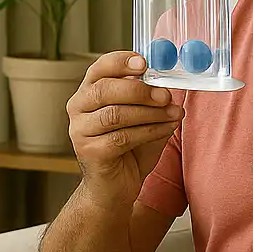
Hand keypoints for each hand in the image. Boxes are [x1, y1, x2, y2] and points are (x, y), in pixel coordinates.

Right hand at [68, 52, 183, 205]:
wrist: (114, 189)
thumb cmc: (129, 150)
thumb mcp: (143, 118)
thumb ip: (151, 100)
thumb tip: (170, 85)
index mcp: (89, 92)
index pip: (99, 68)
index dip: (121, 62)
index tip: (144, 62)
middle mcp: (78, 108)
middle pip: (104, 90)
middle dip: (140, 91)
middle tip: (166, 95)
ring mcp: (80, 131)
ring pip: (115, 114)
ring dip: (150, 113)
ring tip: (173, 114)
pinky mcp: (90, 152)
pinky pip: (122, 137)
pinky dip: (149, 131)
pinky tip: (166, 129)